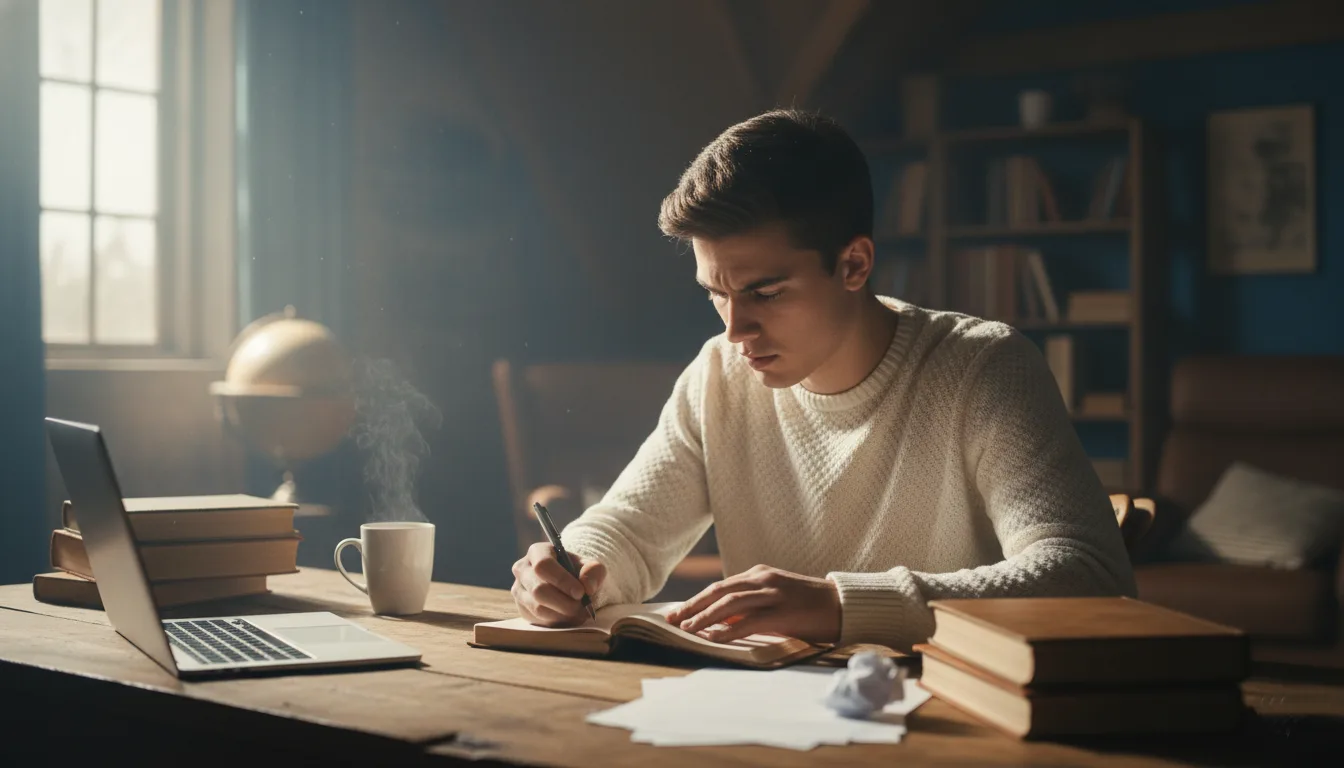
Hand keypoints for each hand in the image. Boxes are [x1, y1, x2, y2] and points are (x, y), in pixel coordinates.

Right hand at [511, 542, 605, 626]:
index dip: (562, 580)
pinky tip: (569, 617)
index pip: (543, 565)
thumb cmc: (578, 572)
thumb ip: (593, 571)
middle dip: (564, 602)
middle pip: (538, 589)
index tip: (580, 593)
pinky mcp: (521, 608)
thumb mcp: (591, 566)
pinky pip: (537, 620)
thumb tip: (587, 587)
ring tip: (579, 614)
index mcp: (537, 552)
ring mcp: (519, 590)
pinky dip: (556, 622)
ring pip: (537, 608)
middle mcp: (522, 569)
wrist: (570, 583)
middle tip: (582, 608)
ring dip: (562, 614)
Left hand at [664, 564, 840, 644]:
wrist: (843, 604)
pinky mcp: (783, 612)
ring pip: (729, 603)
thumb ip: (750, 606)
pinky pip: (749, 621)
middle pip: (718, 591)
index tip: (678, 612)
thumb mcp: (775, 599)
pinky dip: (728, 629)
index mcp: (759, 574)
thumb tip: (721, 622)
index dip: (696, 600)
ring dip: (704, 617)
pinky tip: (713, 637)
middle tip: (672, 619)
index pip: (720, 586)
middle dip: (692, 606)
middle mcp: (763, 580)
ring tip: (686, 628)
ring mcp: (773, 594)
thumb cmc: (808, 606)